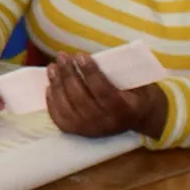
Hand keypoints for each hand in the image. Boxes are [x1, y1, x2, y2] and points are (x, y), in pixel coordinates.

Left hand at [47, 52, 165, 138]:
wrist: (139, 118)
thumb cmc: (138, 93)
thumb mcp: (139, 82)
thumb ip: (123, 72)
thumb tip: (96, 56)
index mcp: (124, 110)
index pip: (103, 91)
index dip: (90, 73)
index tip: (80, 55)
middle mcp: (106, 123)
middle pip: (81, 98)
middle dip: (69, 75)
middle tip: (62, 56)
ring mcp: (91, 130)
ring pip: (68, 108)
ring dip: (57, 85)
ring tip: (52, 67)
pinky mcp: (79, 133)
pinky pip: (61, 119)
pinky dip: (52, 103)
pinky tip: (49, 86)